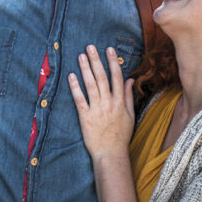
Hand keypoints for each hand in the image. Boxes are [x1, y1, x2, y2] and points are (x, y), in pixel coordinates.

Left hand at [68, 45, 134, 161]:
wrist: (110, 154)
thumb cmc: (121, 135)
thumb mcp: (130, 115)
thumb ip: (128, 96)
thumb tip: (130, 79)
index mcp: (119, 102)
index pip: (117, 77)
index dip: (113, 62)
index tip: (109, 49)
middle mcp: (108, 103)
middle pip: (102, 77)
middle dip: (96, 60)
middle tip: (90, 47)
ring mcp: (96, 110)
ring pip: (90, 85)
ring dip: (85, 69)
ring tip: (81, 56)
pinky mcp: (85, 117)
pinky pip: (79, 99)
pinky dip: (75, 87)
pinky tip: (71, 76)